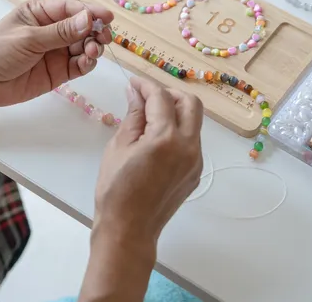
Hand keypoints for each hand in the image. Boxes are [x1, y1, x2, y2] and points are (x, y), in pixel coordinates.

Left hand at [0, 0, 114, 107]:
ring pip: (83, 46)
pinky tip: (87, 63)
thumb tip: (89, 19)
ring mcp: (55, 52)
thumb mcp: (28, 37)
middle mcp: (51, 30)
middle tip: (104, 38)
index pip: (70, 8)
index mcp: (40, 13)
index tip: (106, 17)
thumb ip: (60, 31)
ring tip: (92, 52)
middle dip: (95, 31)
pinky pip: (78, 65)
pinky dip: (86, 64)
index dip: (90, 11)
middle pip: (82, 27)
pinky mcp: (58, 72)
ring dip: (92, 48)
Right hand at [93, 77, 203, 247]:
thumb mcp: (119, 147)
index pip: (160, 98)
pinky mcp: (195, 172)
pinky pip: (191, 141)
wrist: (129, 230)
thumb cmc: (116, 190)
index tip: (133, 82)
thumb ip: (133, 116)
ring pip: (194, 123)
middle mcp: (188, 147)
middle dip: (170, 94)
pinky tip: (156, 140)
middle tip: (147, 97)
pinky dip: (177, 131)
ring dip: (176, 112)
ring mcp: (196, 161)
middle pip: (191, 104)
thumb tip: (135, 93)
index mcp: (166, 139)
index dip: (146, 85)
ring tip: (149, 118)